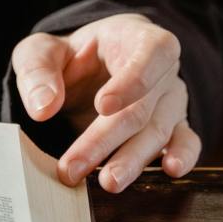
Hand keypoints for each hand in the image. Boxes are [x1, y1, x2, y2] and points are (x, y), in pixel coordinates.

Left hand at [12, 13, 199, 192]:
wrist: (84, 68)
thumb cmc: (68, 56)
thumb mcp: (40, 52)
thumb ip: (37, 72)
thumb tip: (42, 107)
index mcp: (134, 39)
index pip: (150, 54)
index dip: (131, 81)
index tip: (102, 106)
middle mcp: (161, 70)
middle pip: (140, 108)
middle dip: (105, 140)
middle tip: (74, 167)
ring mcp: (169, 100)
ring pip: (157, 131)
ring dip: (131, 160)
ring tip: (108, 182)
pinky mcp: (171, 126)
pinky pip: (185, 140)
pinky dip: (182, 156)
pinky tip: (171, 171)